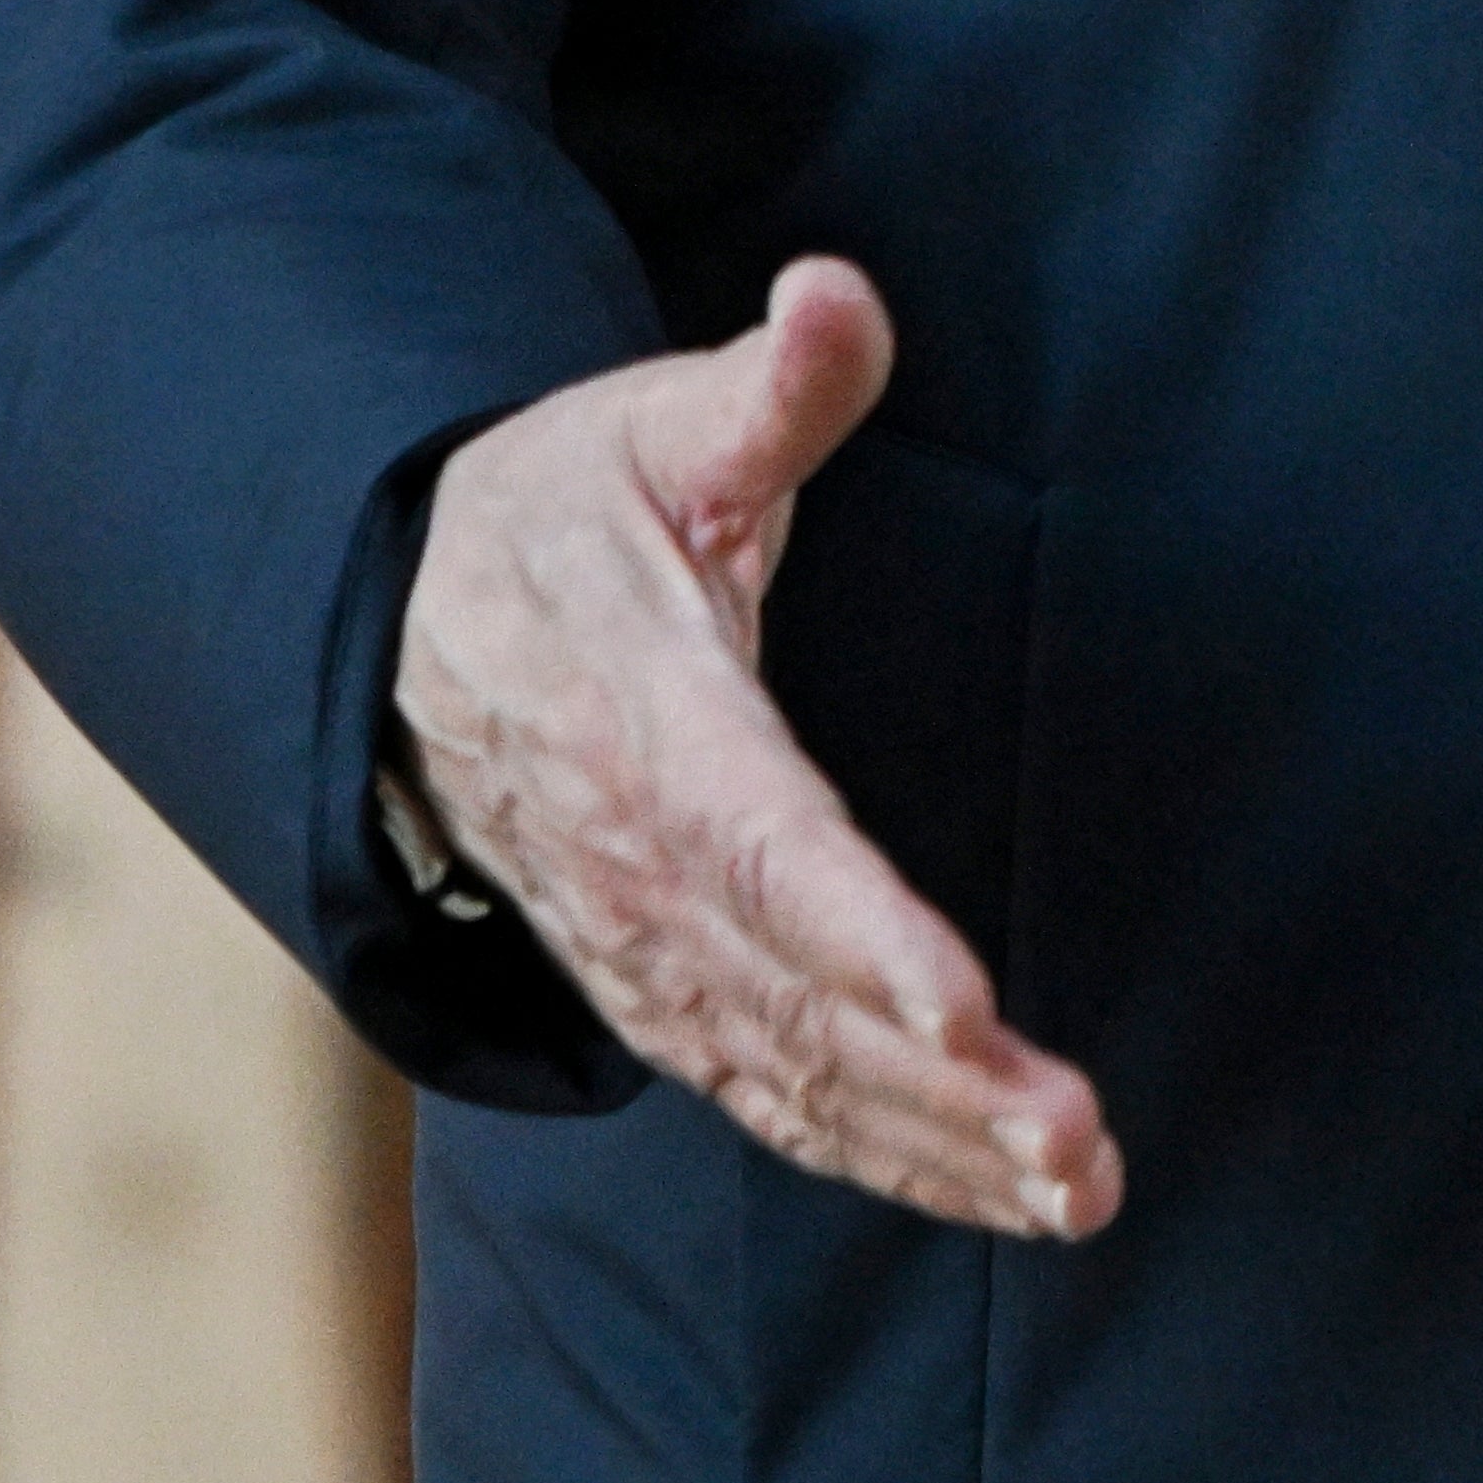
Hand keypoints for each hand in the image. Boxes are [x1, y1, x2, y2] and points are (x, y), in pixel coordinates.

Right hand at [393, 258, 1121, 1240]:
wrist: (403, 632)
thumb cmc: (560, 514)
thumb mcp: (655, 423)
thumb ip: (771, 385)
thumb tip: (835, 291)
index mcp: (646, 724)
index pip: (761, 843)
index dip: (860, 931)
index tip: (964, 1005)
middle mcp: (639, 867)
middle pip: (797, 1000)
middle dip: (942, 1088)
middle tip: (1080, 1146)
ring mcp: (643, 951)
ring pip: (796, 1076)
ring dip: (935, 1148)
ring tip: (1079, 1189)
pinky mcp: (660, 994)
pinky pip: (774, 1099)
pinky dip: (883, 1158)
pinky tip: (996, 1192)